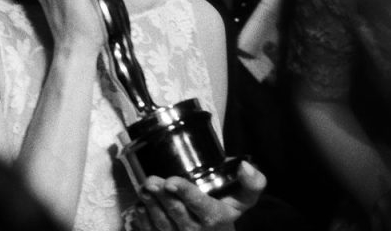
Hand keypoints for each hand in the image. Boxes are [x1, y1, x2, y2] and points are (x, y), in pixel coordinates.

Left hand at [131, 161, 265, 230]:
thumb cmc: (227, 210)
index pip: (200, 206)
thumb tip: (245, 166)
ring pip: (161, 225)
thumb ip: (252, 183)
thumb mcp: (244, 199)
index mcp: (216, 218)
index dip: (185, 193)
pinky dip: (142, 222)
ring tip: (143, 190)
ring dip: (150, 207)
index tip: (172, 181)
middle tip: (151, 181)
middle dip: (162, 198)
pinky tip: (137, 208)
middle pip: (176, 214)